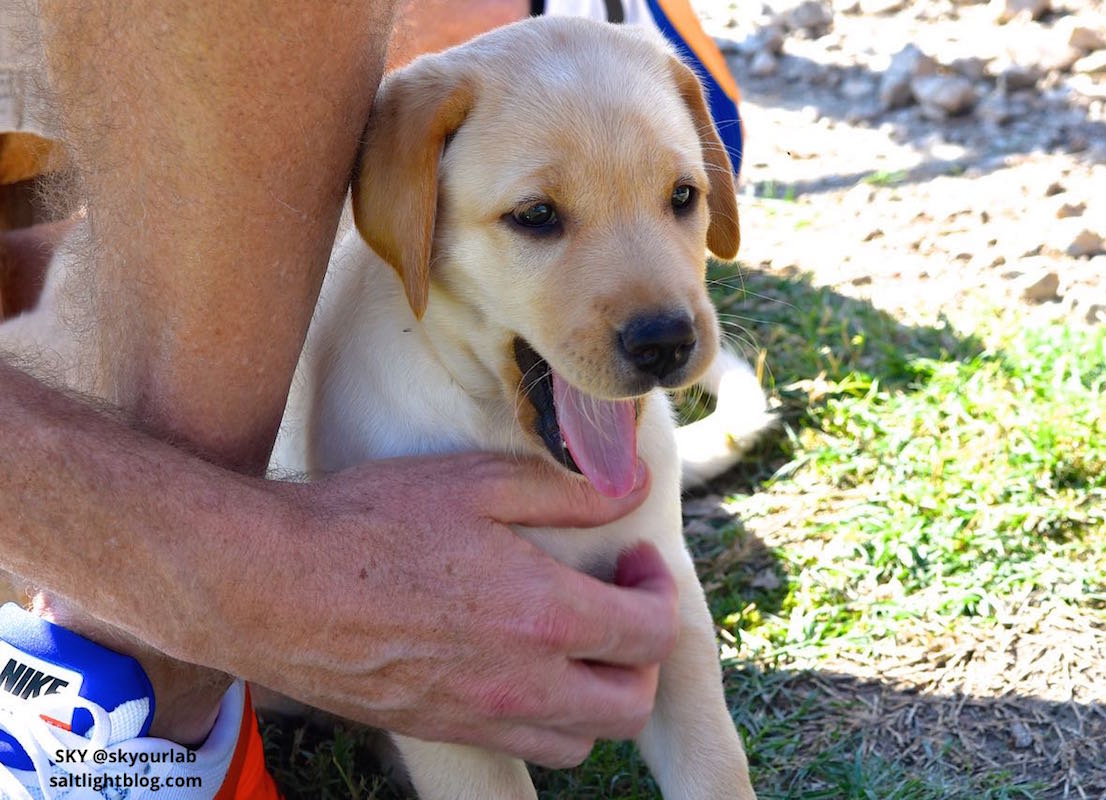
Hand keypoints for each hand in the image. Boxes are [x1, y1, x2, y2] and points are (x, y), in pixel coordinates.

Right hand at [225, 452, 677, 767]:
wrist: (272, 587)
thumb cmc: (370, 523)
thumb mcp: (477, 484)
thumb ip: (569, 492)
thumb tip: (635, 488)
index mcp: (544, 617)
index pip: (653, 633)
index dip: (660, 591)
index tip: (635, 559)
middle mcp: (523, 684)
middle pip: (633, 705)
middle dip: (644, 655)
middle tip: (617, 604)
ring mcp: (481, 719)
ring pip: (584, 742)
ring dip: (600, 693)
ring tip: (576, 641)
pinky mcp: (442, 732)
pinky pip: (526, 749)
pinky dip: (549, 718)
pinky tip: (522, 665)